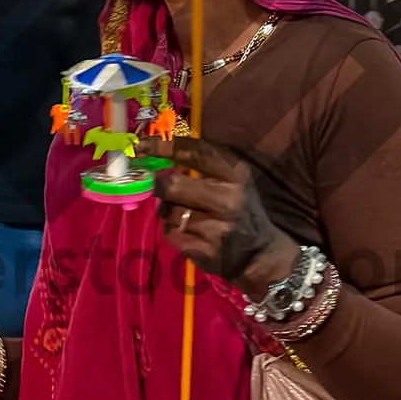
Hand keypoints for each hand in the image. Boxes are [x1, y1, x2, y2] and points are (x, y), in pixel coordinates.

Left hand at [145, 136, 295, 290]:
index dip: (164, 146)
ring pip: (168, 212)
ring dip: (168, 212)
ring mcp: (216, 228)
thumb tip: (159, 152)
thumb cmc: (241, 209)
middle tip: (160, 187)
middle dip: (160, 185)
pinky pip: (170, 234)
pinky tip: (188, 233)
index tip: (141, 145)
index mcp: (236, 175)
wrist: (259, 255)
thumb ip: (203, 166)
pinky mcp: (204, 251)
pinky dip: (172, 231)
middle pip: (172, 185)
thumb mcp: (233, 181)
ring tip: (183, 215)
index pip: (195, 153)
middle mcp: (228, 200)